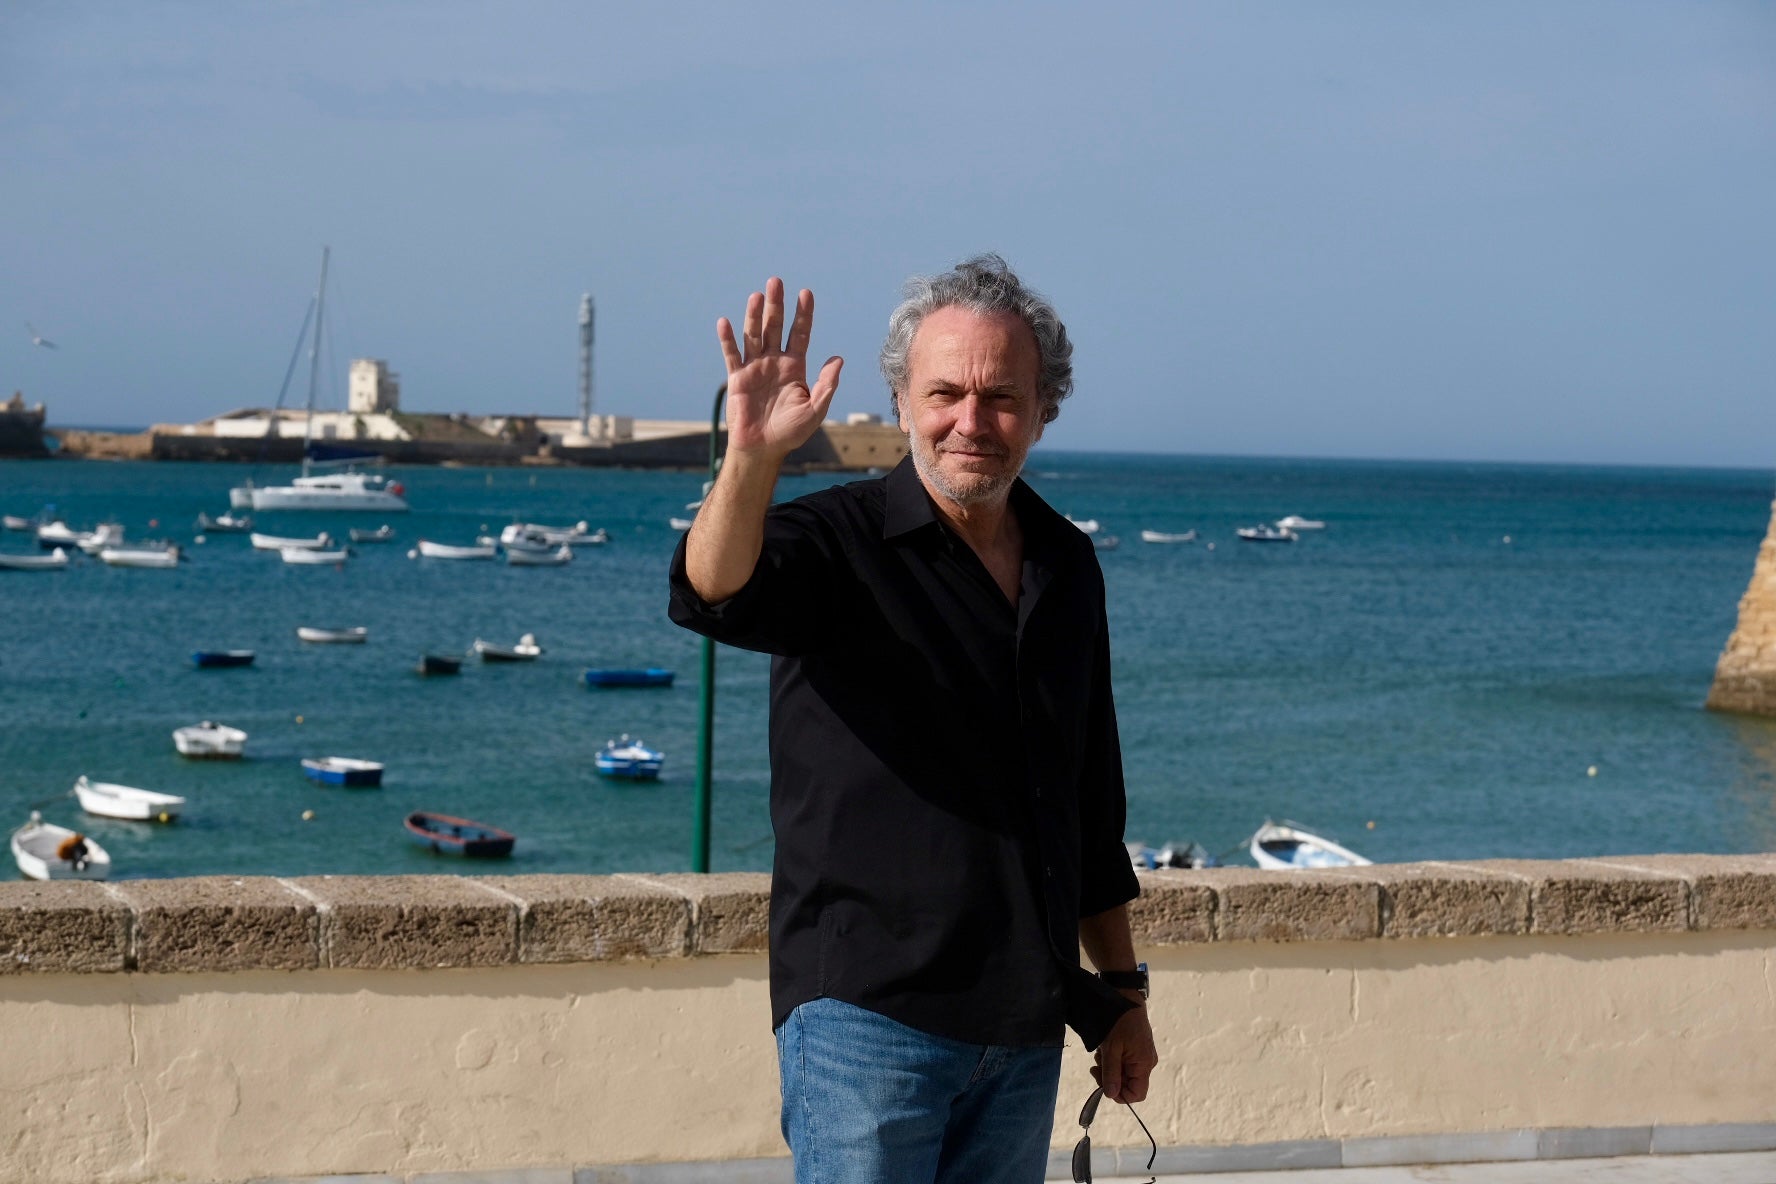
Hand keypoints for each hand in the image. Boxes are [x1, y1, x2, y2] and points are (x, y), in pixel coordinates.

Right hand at [717, 277, 843, 460]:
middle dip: (777, 305)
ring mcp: (755, 368)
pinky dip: (728, 339)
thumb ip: (826, 385)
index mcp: (795, 367)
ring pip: (754, 335)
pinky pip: (732, 355)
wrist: (763, 449)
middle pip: (775, 327)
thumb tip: (838, 359)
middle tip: (776, 282)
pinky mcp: (737, 378)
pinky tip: (725, 322)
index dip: (803, 314)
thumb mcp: (815, 410)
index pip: (800, 334)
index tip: (806, 293)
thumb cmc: (790, 432)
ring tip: (757, 296)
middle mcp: (774, 362)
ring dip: (754, 315)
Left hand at [1092, 1000, 1156, 1103]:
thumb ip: (1111, 1073)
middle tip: (1096, 1066)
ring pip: (1122, 1074)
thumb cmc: (1119, 1021)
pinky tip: (1106, 1048)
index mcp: (1144, 1065)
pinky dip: (1112, 1059)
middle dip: (1110, 1078)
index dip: (1120, 1095)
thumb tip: (1111, 1095)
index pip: (1137, 1094)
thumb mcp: (1112, 1049)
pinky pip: (1123, 1063)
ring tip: (1101, 1053)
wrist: (1125, 998)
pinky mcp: (1135, 1050)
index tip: (1103, 1084)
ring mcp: (1141, 1056)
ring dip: (1108, 1067)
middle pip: (1127, 1084)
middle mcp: (1146, 1064)